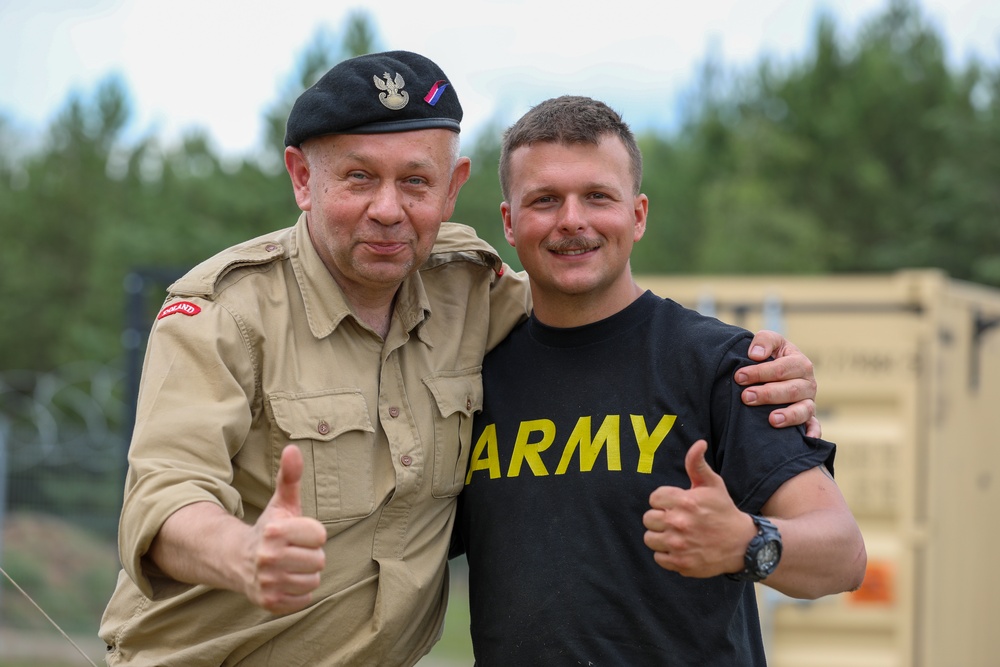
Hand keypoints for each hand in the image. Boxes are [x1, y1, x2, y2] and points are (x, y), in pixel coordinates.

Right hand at [244, 445, 326, 613]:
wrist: (237, 560)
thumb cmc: (270, 529)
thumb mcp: (281, 502)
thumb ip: (289, 476)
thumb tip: (293, 448)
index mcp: (274, 531)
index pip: (319, 536)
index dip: (312, 534)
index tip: (297, 533)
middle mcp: (267, 558)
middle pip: (319, 560)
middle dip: (310, 555)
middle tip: (293, 551)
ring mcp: (267, 582)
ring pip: (313, 581)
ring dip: (305, 573)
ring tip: (289, 565)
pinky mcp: (268, 602)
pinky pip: (304, 599)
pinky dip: (299, 592)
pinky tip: (285, 580)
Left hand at [642, 440, 753, 577]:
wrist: (742, 544)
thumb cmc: (723, 511)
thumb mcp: (713, 484)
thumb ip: (697, 464)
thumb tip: (698, 443)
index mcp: (685, 501)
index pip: (654, 498)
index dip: (664, 500)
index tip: (676, 504)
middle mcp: (679, 523)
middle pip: (648, 518)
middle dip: (660, 517)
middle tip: (675, 519)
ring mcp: (679, 545)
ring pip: (650, 538)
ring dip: (660, 536)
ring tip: (675, 534)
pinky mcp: (681, 564)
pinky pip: (658, 557)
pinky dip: (666, 554)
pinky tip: (680, 548)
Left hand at [736, 330, 820, 436]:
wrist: (778, 372)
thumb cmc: (772, 356)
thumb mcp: (770, 342)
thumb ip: (765, 341)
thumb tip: (755, 355)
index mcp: (800, 363)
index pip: (781, 368)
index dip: (760, 372)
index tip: (739, 377)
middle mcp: (808, 383)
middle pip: (791, 390)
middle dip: (767, 394)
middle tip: (746, 397)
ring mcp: (809, 402)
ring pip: (803, 409)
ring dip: (789, 415)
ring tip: (772, 419)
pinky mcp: (809, 418)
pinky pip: (815, 427)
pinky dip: (813, 433)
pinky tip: (806, 439)